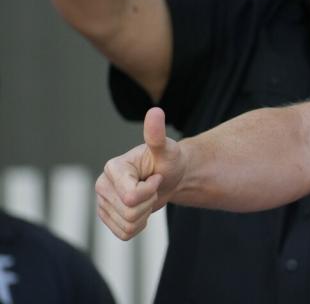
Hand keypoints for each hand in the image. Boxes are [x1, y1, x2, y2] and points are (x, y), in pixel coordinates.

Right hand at [95, 107, 183, 239]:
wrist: (170, 176)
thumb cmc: (169, 160)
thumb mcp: (167, 149)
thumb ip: (157, 135)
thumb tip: (155, 111)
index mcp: (113, 168)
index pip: (131, 197)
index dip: (150, 190)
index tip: (156, 176)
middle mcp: (102, 185)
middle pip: (129, 213)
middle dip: (149, 203)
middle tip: (153, 187)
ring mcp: (102, 202)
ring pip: (127, 226)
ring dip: (144, 215)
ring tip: (147, 197)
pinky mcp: (107, 217)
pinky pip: (124, 234)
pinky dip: (138, 226)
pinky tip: (142, 209)